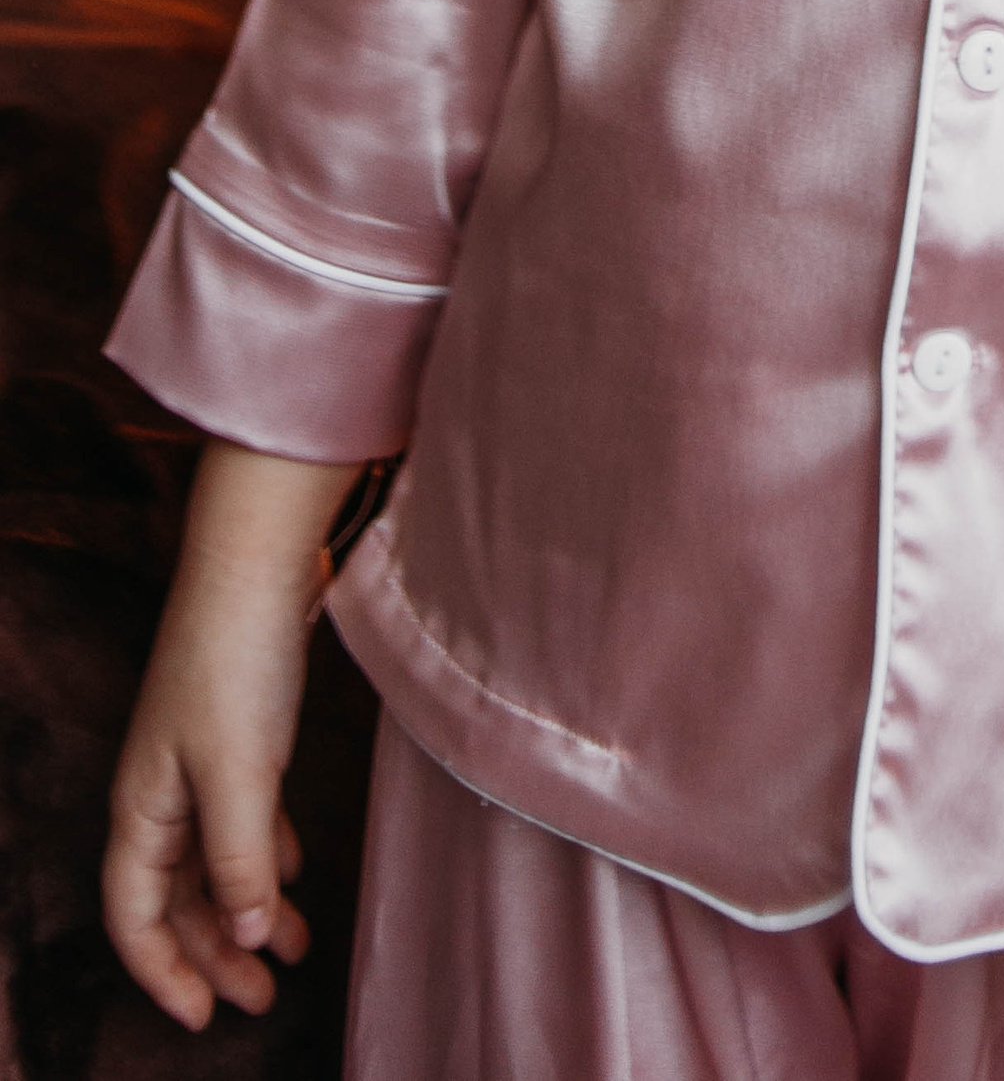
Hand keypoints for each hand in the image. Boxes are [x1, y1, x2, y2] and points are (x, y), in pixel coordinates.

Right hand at [103, 445, 352, 1028]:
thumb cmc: (235, 661)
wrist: (258, 558)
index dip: (163, 974)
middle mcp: (160, 792)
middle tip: (262, 1000)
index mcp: (141, 809)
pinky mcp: (238, 733)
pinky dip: (266, 856)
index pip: (134, 916)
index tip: (200, 1020)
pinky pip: (243, 819)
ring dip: (248, 910)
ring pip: (214, 861)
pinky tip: (294, 877)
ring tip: (293, 951)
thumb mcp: (239, 773)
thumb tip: (240, 939)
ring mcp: (197, 762)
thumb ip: (240, 861)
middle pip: (178, 898)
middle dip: (215, 955)